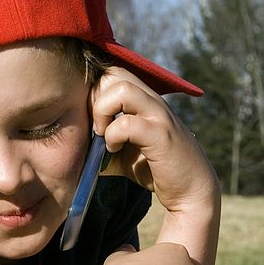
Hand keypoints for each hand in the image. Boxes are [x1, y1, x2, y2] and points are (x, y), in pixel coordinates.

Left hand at [89, 68, 219, 214]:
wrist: (190, 192)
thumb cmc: (155, 170)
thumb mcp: (121, 153)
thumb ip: (100, 142)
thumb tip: (73, 143)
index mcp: (143, 100)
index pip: (112, 72)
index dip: (93, 90)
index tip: (91, 118)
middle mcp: (152, 101)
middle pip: (113, 73)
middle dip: (94, 97)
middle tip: (95, 126)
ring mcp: (158, 116)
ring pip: (121, 88)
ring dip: (102, 111)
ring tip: (102, 135)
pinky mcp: (161, 135)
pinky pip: (127, 123)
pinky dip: (112, 136)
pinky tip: (114, 150)